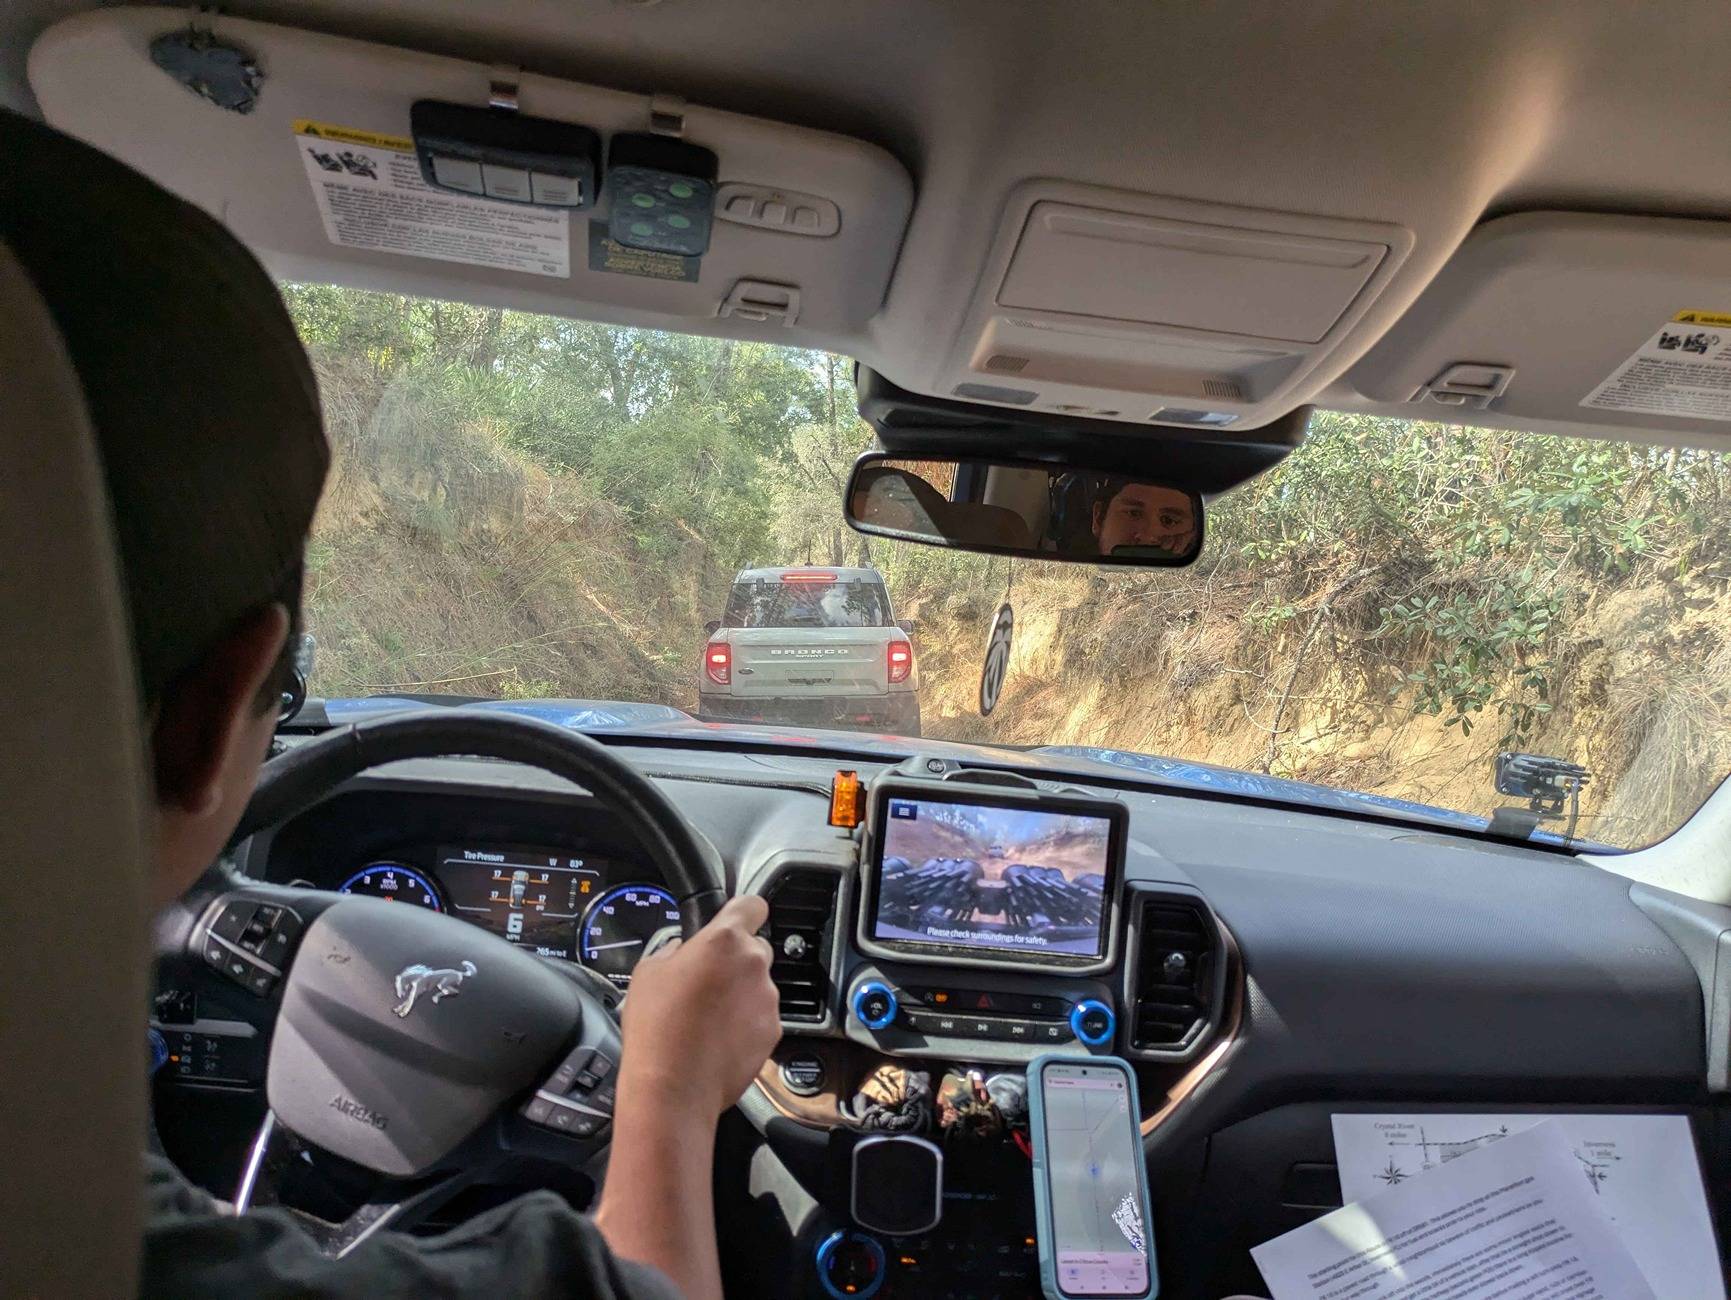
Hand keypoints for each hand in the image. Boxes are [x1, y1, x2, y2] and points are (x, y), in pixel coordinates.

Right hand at [616, 894, 779, 1115]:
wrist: (673, 1087)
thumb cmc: (657, 1029)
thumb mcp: (648, 972)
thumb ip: (673, 949)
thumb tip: (681, 950)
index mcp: (724, 940)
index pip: (752, 905)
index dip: (742, 912)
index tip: (736, 920)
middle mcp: (754, 964)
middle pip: (755, 948)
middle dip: (735, 961)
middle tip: (706, 982)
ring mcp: (767, 1000)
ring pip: (758, 985)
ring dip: (740, 994)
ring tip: (707, 1018)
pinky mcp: (773, 1031)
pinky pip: (762, 1017)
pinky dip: (746, 1023)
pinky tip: (718, 1038)